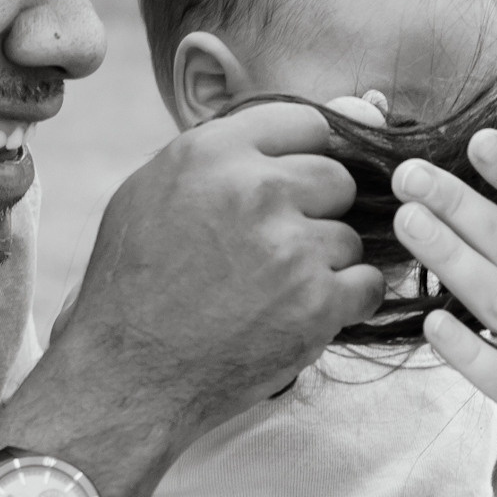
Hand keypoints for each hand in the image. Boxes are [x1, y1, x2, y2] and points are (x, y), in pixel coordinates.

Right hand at [4, 104, 384, 485]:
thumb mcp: (153, 192)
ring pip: (350, 237)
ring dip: (327, 263)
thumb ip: (222, 155)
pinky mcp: (316, 303)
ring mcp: (290, 248)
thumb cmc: (134, 284)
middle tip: (279, 247)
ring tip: (277, 289)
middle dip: (318, 211)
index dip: (304, 155)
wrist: (128, 374)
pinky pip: (368, 284)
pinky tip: (305, 312)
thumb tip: (312, 130)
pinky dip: (346, 301)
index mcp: (211, 153)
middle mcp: (254, 191)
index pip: (305, 122)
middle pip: (336, 178)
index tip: (292, 185)